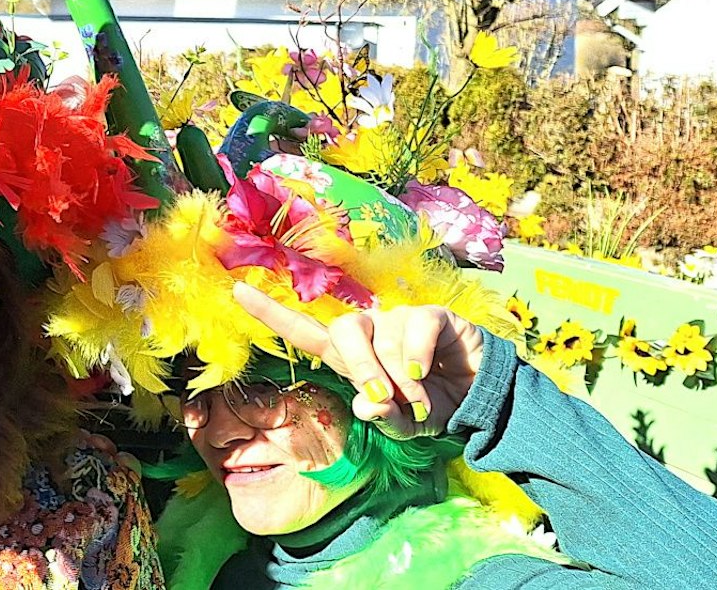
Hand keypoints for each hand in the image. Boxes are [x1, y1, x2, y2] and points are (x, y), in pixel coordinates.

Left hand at [234, 282, 484, 439]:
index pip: (303, 331)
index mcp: (348, 356)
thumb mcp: (402, 425)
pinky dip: (419, 355)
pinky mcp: (432, 315)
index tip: (237, 291)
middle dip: (360, 367)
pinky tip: (429, 372)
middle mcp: (369, 330)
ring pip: (382, 334)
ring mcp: (399, 318)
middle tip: (385, 398)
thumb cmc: (429, 407)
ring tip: (419, 400)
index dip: (270, 313)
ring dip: (400, 377)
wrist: (479, 400)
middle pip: (343, 329)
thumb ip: (383, 419)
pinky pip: (416, 324)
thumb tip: (369, 405)